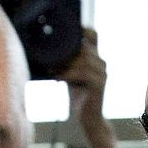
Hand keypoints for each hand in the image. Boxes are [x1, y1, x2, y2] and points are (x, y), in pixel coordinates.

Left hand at [60, 28, 120, 147]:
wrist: (88, 118)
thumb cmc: (77, 95)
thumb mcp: (70, 73)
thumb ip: (65, 60)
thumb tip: (45, 48)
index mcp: (96, 58)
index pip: (94, 35)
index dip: (83, 29)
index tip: (67, 29)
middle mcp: (102, 63)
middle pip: (84, 47)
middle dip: (66, 50)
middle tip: (49, 55)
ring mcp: (102, 74)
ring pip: (83, 59)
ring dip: (64, 63)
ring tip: (51, 68)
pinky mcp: (99, 85)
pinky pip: (82, 73)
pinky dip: (67, 74)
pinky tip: (57, 78)